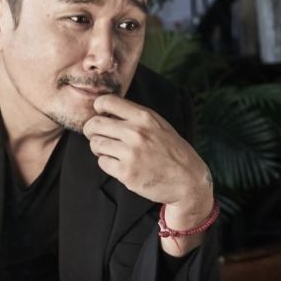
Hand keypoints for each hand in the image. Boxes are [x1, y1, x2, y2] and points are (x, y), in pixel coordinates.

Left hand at [83, 94, 212, 240]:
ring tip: (111, 151)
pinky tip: (119, 164)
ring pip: (96, 144)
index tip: (99, 114)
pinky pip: (102, 162)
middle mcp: (136, 132)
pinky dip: (107, 163)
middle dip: (91, 130)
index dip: (97, 107)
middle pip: (94, 124)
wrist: (188, 180)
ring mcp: (131, 153)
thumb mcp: (159, 125)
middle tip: (96, 136)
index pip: (106, 101)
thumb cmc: (172, 151)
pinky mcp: (126, 172)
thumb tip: (105, 110)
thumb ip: (135, 116)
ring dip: (99, 148)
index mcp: (144, 117)